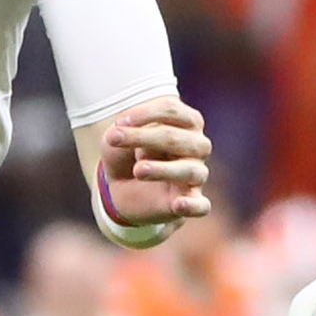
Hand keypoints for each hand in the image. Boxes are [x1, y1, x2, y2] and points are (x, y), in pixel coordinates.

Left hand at [98, 98, 213, 226]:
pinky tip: (178, 204)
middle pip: (175, 138)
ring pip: (189, 170)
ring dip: (162, 170)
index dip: (144, 114)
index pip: (171, 110)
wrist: (125, 186)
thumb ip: (125, 131)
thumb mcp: (120, 136)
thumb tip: (120, 135)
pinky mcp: (192, 201)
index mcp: (187, 121)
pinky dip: (193, 206)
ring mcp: (197, 173)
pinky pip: (201, 205)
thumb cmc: (128, 152)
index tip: (118, 122)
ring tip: (138, 170)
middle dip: (143, 138)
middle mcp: (197, 145)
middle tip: (114, 139)